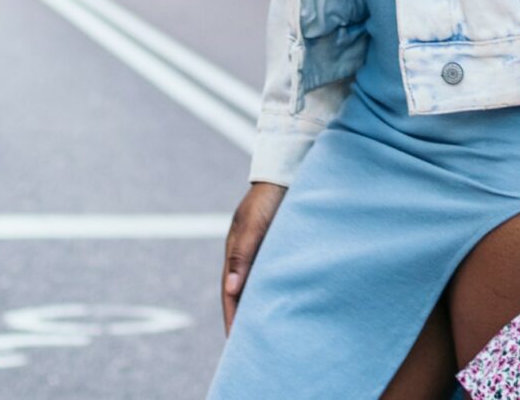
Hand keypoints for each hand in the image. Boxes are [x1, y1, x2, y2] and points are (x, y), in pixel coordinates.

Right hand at [220, 182, 285, 331]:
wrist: (287, 172)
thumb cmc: (269, 198)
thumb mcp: (253, 226)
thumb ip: (242, 255)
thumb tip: (232, 289)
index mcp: (235, 253)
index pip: (231, 295)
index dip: (233, 319)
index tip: (235, 344)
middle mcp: (247, 256)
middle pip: (243, 294)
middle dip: (245, 319)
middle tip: (251, 346)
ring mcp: (263, 252)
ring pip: (259, 287)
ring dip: (261, 307)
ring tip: (269, 332)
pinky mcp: (279, 248)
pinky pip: (275, 276)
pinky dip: (276, 292)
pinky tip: (286, 304)